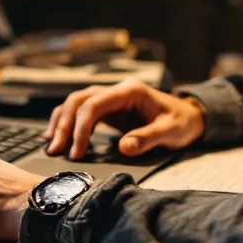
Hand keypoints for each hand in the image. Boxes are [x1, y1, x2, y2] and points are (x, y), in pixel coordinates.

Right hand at [44, 79, 205, 160]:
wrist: (190, 117)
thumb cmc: (182, 122)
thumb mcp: (171, 132)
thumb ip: (147, 138)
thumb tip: (124, 147)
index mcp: (130, 91)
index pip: (95, 103)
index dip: (81, 127)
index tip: (77, 151)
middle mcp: (116, 91)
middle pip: (79, 100)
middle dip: (65, 125)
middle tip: (56, 150)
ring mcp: (110, 98)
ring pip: (75, 103)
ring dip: (61, 122)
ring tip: (52, 146)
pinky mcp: (108, 109)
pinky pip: (80, 111)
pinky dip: (66, 122)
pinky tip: (57, 137)